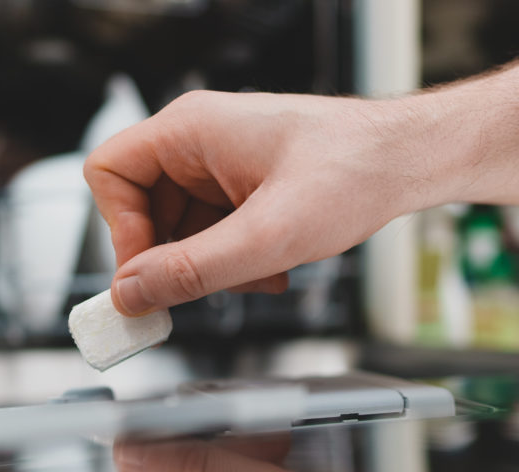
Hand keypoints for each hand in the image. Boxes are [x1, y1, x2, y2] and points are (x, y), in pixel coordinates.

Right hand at [83, 91, 459, 314]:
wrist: (409, 162)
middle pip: (143, 211)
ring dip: (213, 266)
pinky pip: (213, 233)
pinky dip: (236, 260)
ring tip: (261, 273)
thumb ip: (194, 270)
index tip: (147, 277)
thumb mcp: (269, 235)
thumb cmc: (354, 169)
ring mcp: (221, 165)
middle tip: (205, 290)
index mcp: (191, 130)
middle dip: (176, 259)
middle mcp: (199, 142)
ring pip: (180, 230)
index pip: (109, 174)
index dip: (119, 231)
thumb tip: (132, 294)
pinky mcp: (243, 187)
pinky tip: (273, 267)